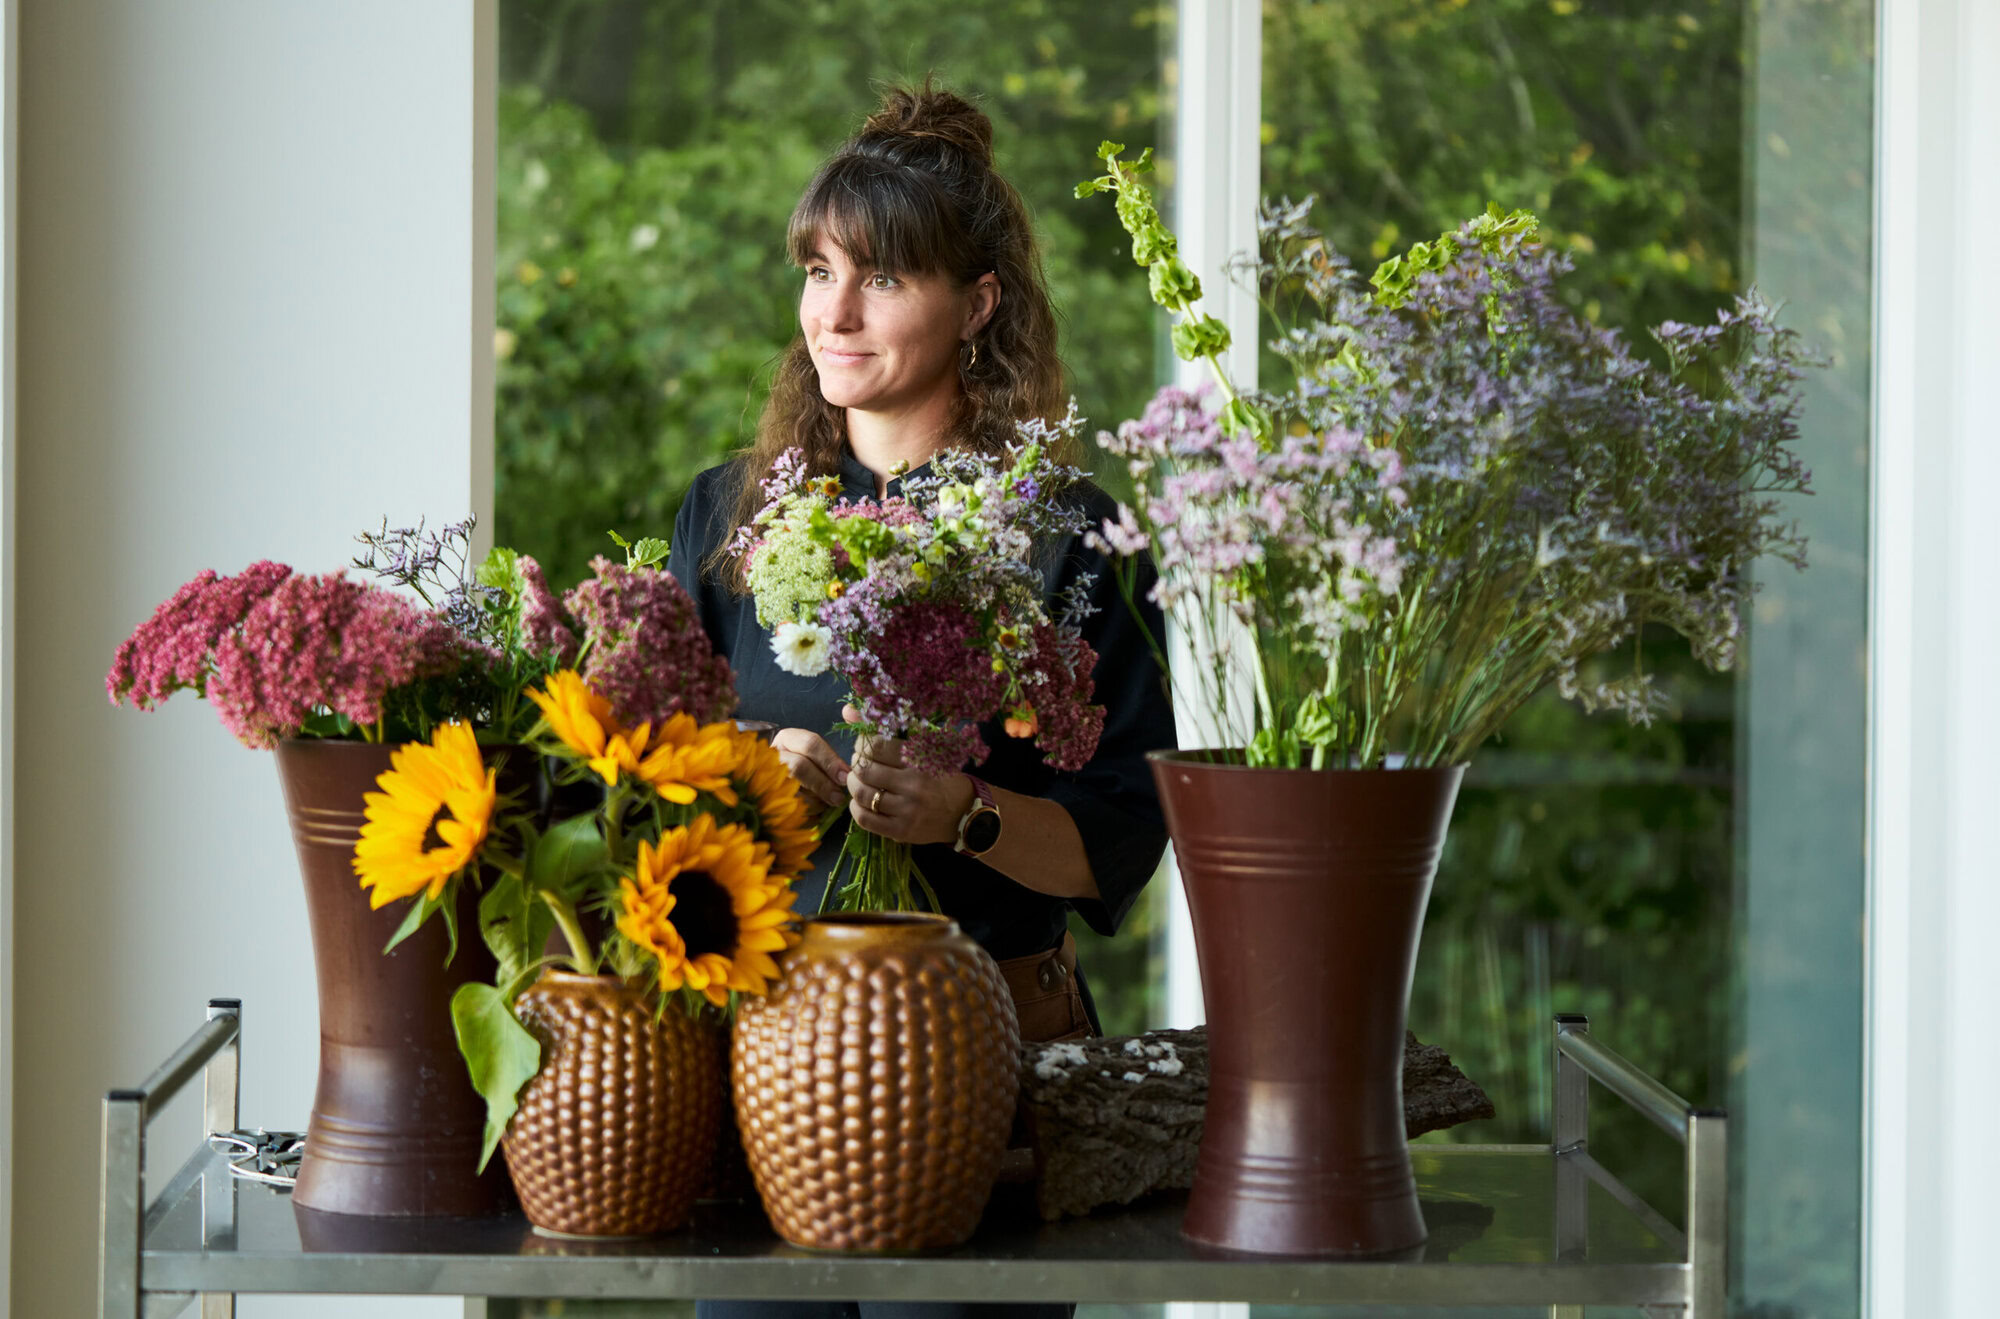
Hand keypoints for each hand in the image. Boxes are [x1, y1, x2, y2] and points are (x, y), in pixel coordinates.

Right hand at [770, 727, 850, 807]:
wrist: (774, 788)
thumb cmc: (806, 770)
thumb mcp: (815, 758)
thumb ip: (828, 762)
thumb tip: (847, 776)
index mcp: (788, 739)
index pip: (810, 744)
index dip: (830, 760)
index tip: (846, 776)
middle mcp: (773, 754)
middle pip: (799, 766)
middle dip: (822, 783)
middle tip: (839, 797)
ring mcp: (765, 776)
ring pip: (792, 789)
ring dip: (814, 800)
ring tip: (826, 805)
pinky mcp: (766, 796)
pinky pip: (786, 807)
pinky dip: (804, 812)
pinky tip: (814, 813)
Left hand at [843, 704, 975, 845]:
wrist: (965, 813)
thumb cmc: (943, 777)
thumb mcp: (927, 750)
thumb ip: (888, 732)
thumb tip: (847, 710)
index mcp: (921, 760)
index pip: (877, 746)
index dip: (862, 743)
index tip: (864, 745)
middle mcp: (913, 784)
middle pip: (865, 770)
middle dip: (855, 764)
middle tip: (859, 763)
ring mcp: (907, 810)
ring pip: (862, 795)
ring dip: (853, 785)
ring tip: (858, 781)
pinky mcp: (901, 831)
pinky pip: (866, 819)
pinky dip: (856, 809)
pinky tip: (861, 802)